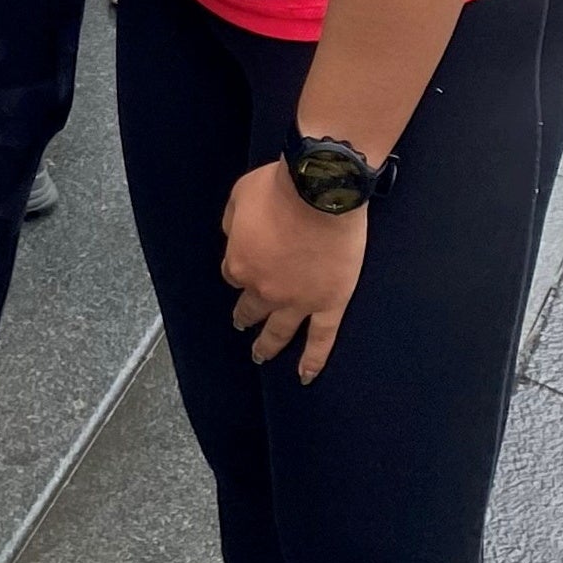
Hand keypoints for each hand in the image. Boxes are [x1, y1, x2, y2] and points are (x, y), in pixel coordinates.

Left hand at [221, 160, 365, 380]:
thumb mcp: (240, 196)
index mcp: (239, 264)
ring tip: (260, 355)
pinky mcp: (329, 303)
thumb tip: (234, 235)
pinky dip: (313, 360)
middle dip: (244, 315)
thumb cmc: (280, 187)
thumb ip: (233, 221)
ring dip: (268, 345)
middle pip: (251, 307)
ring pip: (279, 331)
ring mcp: (297, 301)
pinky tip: (305, 375)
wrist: (320, 190)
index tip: (246, 264)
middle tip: (241, 323)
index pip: (233, 274)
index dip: (240, 269)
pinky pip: (320, 339)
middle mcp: (264, 289)